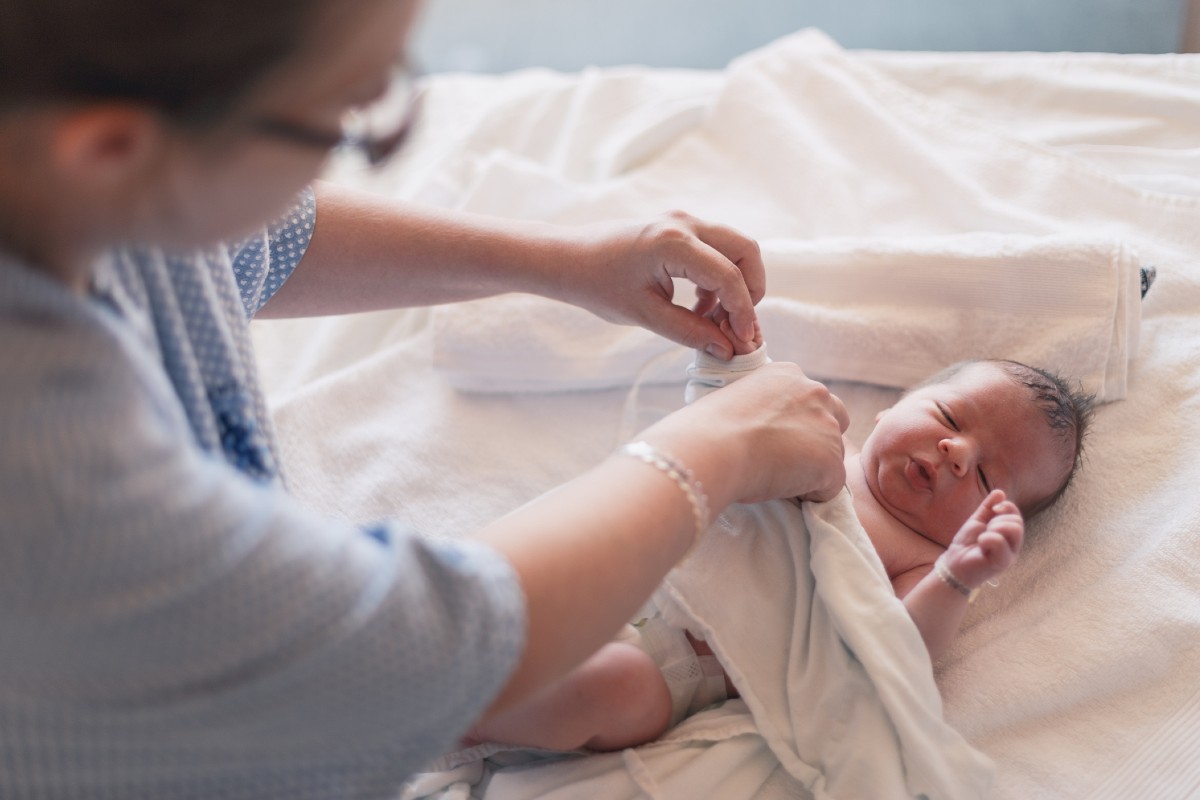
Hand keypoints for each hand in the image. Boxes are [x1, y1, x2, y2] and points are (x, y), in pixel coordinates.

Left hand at [562, 211, 765, 359]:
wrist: (569, 259)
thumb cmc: (598, 285)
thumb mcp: (644, 315)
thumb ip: (689, 331)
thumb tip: (726, 349)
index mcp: (673, 243)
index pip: (728, 276)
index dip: (742, 311)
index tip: (743, 341)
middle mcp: (685, 223)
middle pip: (744, 251)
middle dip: (750, 290)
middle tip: (737, 326)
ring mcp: (684, 221)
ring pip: (735, 248)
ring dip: (735, 284)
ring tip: (714, 321)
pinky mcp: (680, 228)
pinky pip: (717, 249)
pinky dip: (719, 278)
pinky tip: (701, 307)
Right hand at [643, 362, 849, 506]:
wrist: (711, 447)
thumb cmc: (707, 428)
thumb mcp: (735, 399)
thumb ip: (758, 406)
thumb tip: (754, 429)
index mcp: (789, 375)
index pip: (808, 399)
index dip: (794, 423)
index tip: (772, 437)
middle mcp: (815, 393)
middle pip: (834, 421)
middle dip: (816, 440)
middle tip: (782, 458)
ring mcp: (827, 427)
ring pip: (831, 456)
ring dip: (810, 469)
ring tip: (773, 477)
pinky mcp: (831, 462)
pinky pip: (829, 488)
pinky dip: (809, 494)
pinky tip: (780, 489)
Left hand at [942, 490, 1023, 587]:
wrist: (954, 563)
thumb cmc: (967, 544)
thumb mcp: (977, 521)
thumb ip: (988, 508)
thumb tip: (1000, 492)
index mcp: (1008, 536)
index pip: (1016, 516)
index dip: (1006, 507)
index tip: (993, 509)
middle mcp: (1013, 546)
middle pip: (1017, 522)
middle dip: (998, 519)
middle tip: (985, 529)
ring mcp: (1009, 555)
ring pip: (1014, 529)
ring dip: (995, 527)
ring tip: (983, 536)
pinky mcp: (1002, 563)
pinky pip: (1000, 541)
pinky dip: (988, 537)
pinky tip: (981, 543)